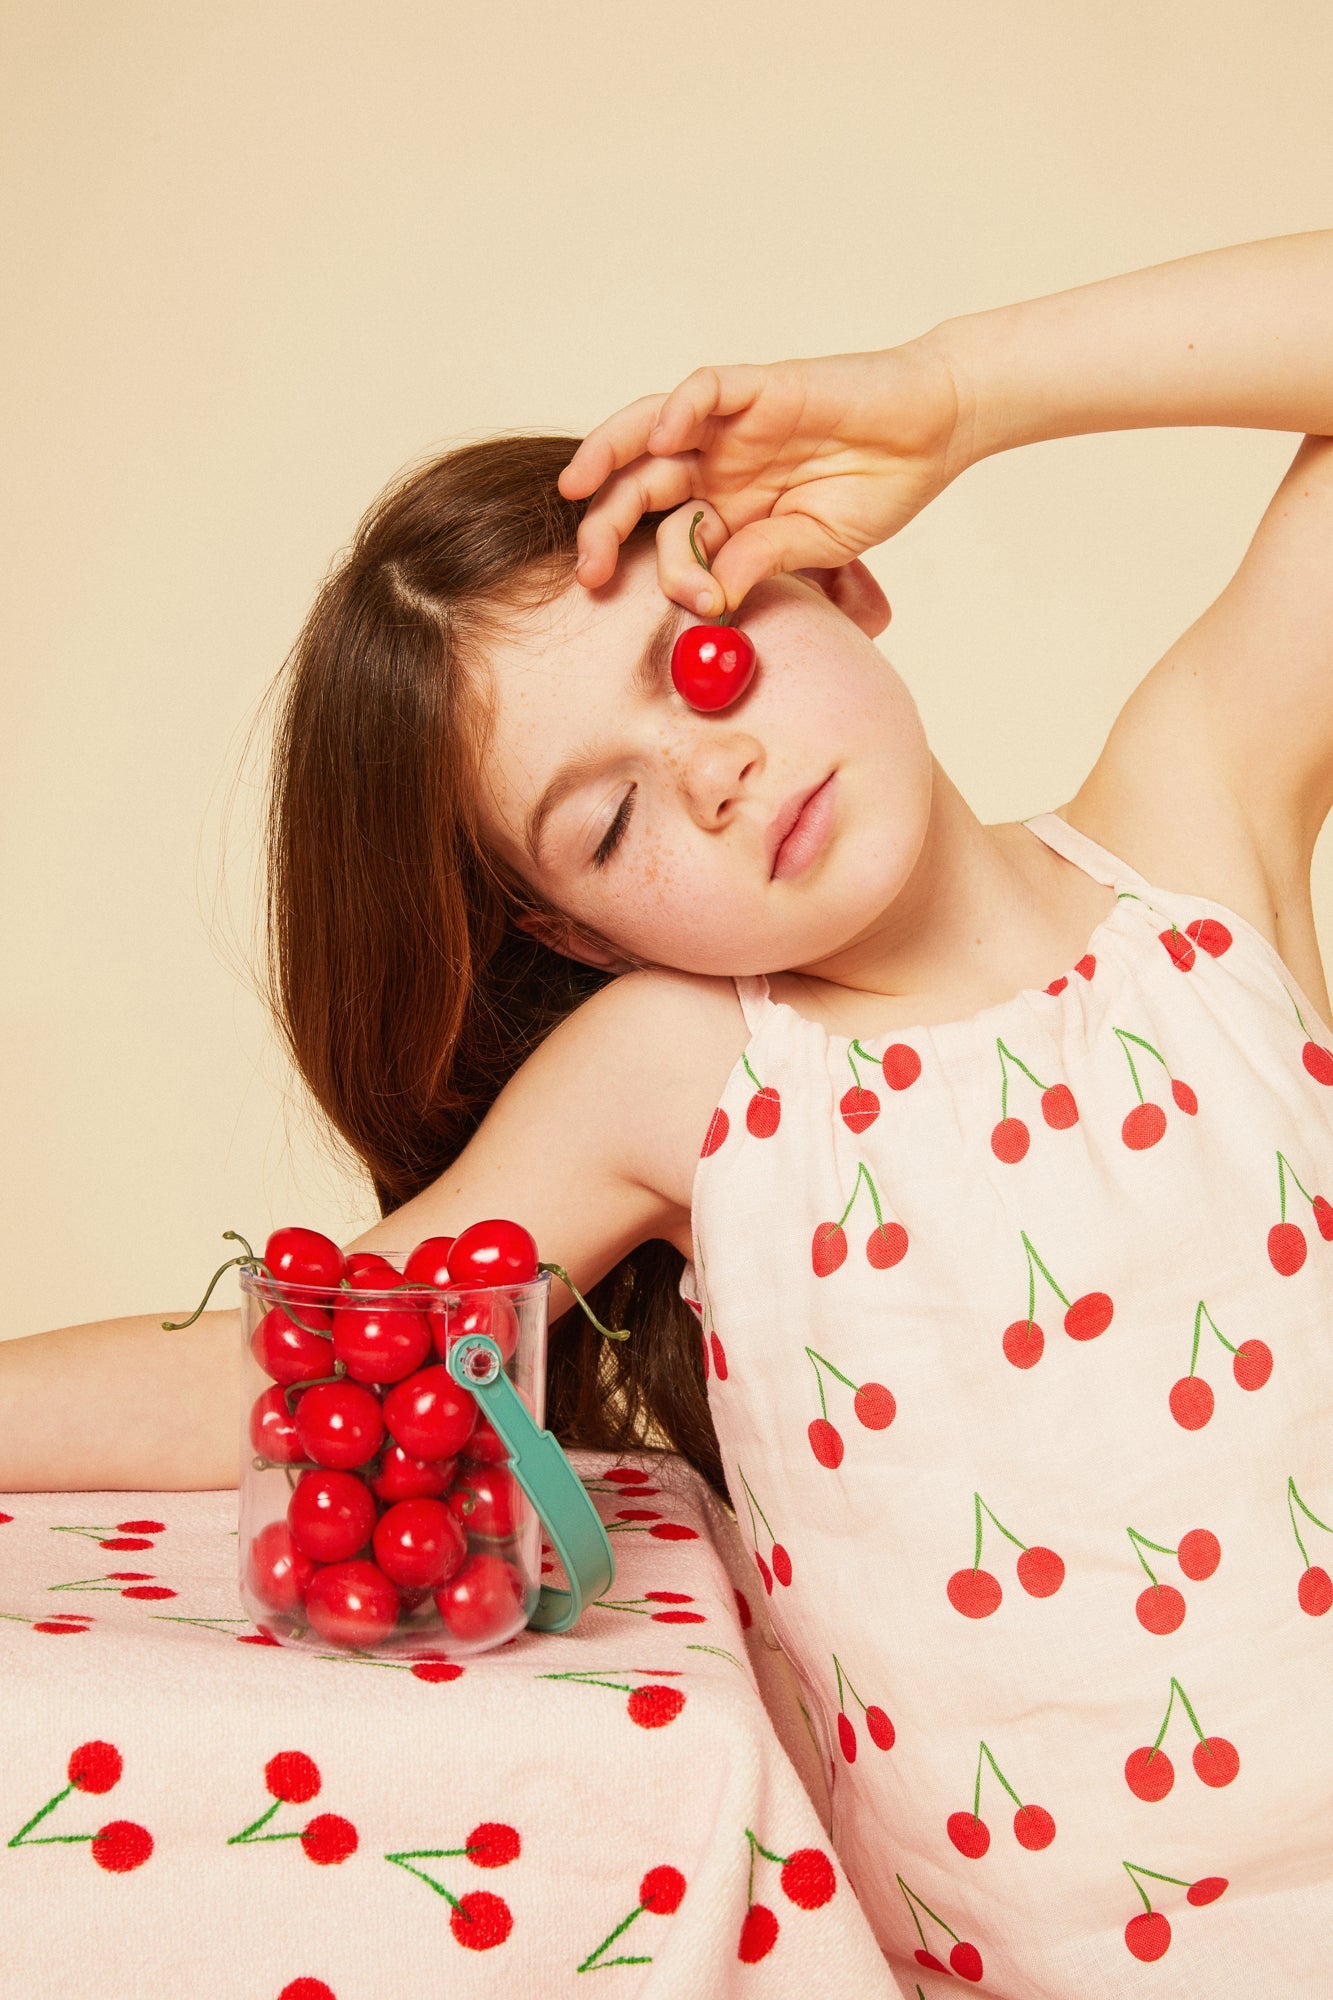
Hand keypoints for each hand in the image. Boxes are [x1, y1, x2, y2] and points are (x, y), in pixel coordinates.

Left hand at [557, 334, 967, 618]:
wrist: (932, 434)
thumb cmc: (875, 488)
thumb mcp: (812, 543)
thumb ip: (759, 562)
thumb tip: (711, 600)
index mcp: (726, 510)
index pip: (669, 538)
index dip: (665, 572)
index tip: (689, 604)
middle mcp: (716, 466)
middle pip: (639, 488)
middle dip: (604, 525)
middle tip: (589, 565)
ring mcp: (732, 426)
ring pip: (649, 431)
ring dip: (607, 454)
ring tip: (578, 487)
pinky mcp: (758, 388)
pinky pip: (703, 390)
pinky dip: (677, 409)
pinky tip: (662, 438)